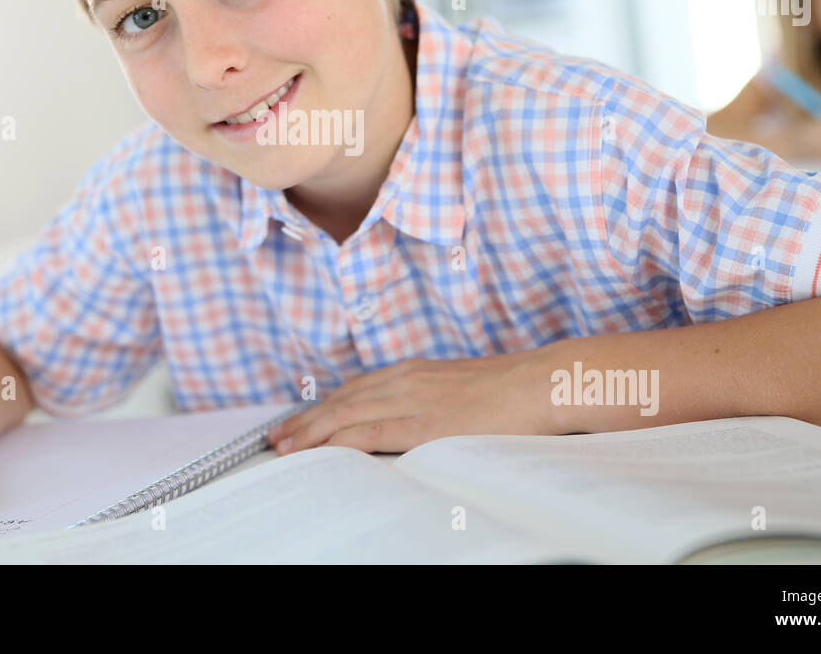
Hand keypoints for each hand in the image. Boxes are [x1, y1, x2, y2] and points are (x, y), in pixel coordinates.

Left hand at [266, 350, 562, 455]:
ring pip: (349, 413)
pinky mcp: (427, 424)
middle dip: (306, 420)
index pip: (357, 388)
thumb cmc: (513, 390)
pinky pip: (374, 431)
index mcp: (416, 372)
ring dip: (312, 431)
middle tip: (276, 437)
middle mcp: (408, 380)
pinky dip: (342, 439)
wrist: (544, 381)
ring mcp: (416, 400)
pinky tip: (323, 449)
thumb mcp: (463, 390)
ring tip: (285, 446)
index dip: (325, 406)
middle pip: (343, 400)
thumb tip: (421, 423)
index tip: (300, 420)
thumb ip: (435, 401)